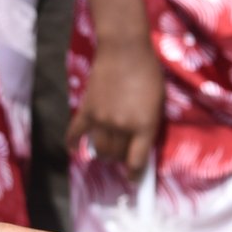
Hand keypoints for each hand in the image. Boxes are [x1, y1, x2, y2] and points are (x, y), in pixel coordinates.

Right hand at [71, 33, 163, 173]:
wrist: (124, 50)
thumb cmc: (149, 73)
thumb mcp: (159, 101)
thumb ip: (149, 123)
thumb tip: (140, 143)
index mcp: (144, 125)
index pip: (137, 160)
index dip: (135, 174)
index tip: (134, 180)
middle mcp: (121, 127)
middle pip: (117, 156)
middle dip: (122, 159)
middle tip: (124, 157)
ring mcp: (100, 120)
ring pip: (99, 149)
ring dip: (104, 154)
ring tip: (109, 151)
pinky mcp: (85, 110)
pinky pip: (74, 133)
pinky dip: (73, 144)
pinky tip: (74, 151)